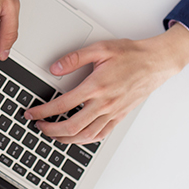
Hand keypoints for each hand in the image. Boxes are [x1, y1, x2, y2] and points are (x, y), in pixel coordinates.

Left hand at [25, 24, 188, 143]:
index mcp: (96, 86)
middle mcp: (105, 103)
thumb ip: (75, 58)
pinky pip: (102, 134)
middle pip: (72, 126)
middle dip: (51, 129)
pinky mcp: (120, 116)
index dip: (44, 111)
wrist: (156, 62)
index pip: (63, 104)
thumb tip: (55, 68)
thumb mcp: (100, 48)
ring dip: (66, 138)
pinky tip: (77, 137)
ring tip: (53, 134)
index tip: (32, 113)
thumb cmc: (131, 54)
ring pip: (86, 135)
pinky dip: (86, 140)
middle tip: (38, 126)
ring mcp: (113, 112)